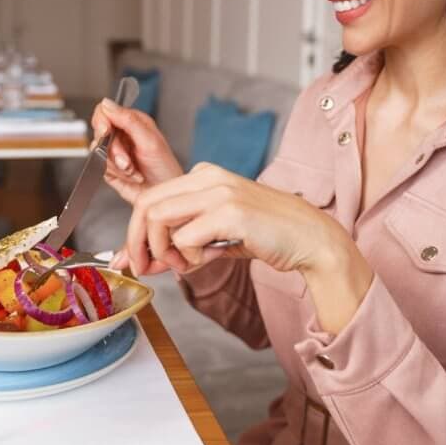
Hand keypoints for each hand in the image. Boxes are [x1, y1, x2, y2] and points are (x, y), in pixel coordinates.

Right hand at [90, 98, 182, 204]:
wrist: (165, 196)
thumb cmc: (165, 168)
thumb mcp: (150, 141)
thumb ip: (128, 120)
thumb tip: (107, 104)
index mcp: (133, 122)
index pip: (106, 111)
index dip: (102, 121)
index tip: (105, 132)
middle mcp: (122, 135)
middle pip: (99, 132)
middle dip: (114, 150)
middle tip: (127, 160)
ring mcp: (115, 152)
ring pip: (98, 151)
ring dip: (118, 164)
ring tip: (134, 170)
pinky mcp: (110, 168)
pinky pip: (100, 166)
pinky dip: (115, 173)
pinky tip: (130, 176)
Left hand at [114, 162, 350, 277]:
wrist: (310, 238)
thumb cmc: (267, 236)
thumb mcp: (216, 237)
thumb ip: (181, 244)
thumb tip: (142, 262)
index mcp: (203, 176)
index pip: (150, 197)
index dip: (134, 232)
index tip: (135, 260)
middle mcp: (208, 177)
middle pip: (146, 204)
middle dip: (137, 242)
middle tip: (146, 268)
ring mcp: (219, 192)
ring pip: (159, 218)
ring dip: (163, 250)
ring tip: (185, 264)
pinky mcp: (230, 212)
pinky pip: (186, 237)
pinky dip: (189, 256)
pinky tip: (209, 259)